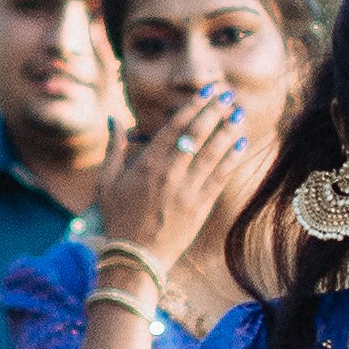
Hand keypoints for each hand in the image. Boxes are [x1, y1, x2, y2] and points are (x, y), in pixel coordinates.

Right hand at [96, 84, 259, 282]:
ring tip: (239, 114)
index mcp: (147, 162)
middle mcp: (169, 171)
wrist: (135, 255)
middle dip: (215, 111)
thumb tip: (114, 119)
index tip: (207, 92)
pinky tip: (242, 143)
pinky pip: (220, 176)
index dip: (194, 106)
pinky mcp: (200, 205)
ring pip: (213, 152)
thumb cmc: (118, 218)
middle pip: (198, 134)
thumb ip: (114, 148)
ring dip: (228, 130)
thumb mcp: (106, 181)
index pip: (175, 126)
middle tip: (228, 95)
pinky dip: (232, 158)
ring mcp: (187, 189)